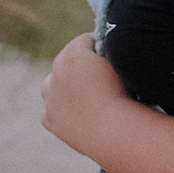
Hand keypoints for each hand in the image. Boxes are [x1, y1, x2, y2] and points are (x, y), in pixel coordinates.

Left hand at [40, 31, 128, 156]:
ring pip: (54, 87)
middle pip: (67, 63)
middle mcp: (54, 73)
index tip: (111, 55)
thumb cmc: (123, 95)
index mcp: (72, 54)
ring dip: (66, 88)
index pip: (86, 41)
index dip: (100, 47)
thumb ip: (111, 53)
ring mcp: (50, 98)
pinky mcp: (49, 120)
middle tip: (101, 79)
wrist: (113, 131)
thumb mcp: (122, 64)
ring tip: (87, 98)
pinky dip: (64, 112)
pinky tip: (82, 117)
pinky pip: (55, 111)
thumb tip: (108, 52)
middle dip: (81, 67)